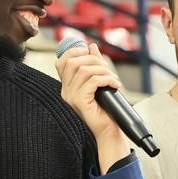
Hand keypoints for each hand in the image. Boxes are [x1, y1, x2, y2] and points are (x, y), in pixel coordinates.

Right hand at [56, 43, 131, 169]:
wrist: (109, 132)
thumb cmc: (106, 110)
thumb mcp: (100, 83)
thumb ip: (94, 65)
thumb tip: (91, 47)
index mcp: (67, 86)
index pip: (62, 61)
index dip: (76, 52)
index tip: (92, 54)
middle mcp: (66, 91)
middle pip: (74, 62)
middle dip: (95, 61)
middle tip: (108, 71)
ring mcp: (71, 97)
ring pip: (85, 71)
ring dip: (104, 71)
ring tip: (113, 80)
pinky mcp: (80, 102)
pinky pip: (92, 81)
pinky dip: (106, 79)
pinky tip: (114, 85)